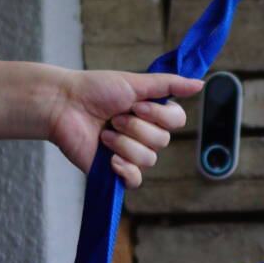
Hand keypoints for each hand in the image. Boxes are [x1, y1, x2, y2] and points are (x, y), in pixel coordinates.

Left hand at [47, 71, 203, 185]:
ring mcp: (130, 154)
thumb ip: (168, 84)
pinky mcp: (115, 172)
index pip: (177, 121)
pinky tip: (110, 159)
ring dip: (124, 143)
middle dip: (136, 127)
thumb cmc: (94, 90)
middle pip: (163, 142)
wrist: (63, 106)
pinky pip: (135, 180)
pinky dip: (125, 169)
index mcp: (151, 114)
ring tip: (104, 133)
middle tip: (113, 118)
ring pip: (148, 159)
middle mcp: (144, 135)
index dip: (160, 116)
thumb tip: (200, 84)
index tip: (137, 104)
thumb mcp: (135, 83)